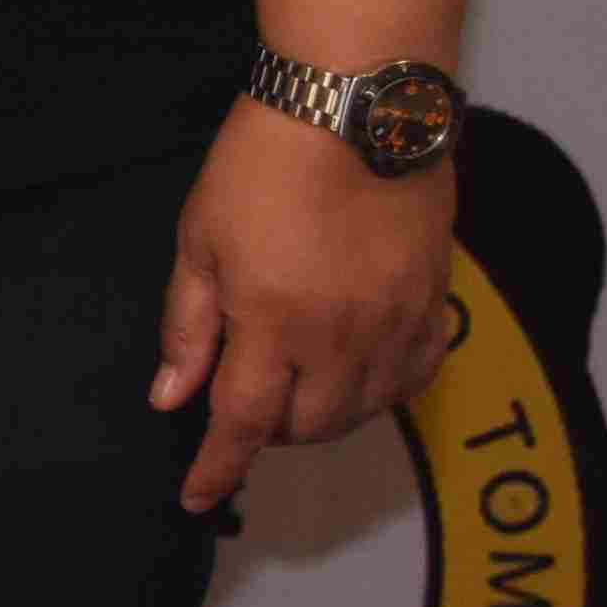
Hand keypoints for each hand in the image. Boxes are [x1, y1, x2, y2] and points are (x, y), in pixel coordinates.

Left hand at [154, 97, 454, 512]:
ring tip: (294, 384)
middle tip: (244, 403)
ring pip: (363, 410)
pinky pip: (415, 375)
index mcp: (271, 324)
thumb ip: (188, 328)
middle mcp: (341, 338)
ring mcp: (396, 323)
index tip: (198, 497)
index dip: (217, 468)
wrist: (356, 109)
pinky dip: (383, 388)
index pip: (241, 423)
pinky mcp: (435, 301)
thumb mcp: (198, 243)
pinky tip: (358, 368)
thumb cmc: (263, 165)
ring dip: (323, 415)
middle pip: (306, 426)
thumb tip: (171, 395)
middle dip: (268, 432)